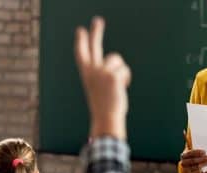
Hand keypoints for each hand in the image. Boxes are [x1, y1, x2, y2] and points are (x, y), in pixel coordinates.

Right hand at [74, 17, 130, 139]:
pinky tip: (121, 87)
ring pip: (116, 59)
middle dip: (95, 32)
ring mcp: (101, 71)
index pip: (81, 54)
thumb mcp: (100, 87)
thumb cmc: (105, 105)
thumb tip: (116, 63)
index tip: (80, 30)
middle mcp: (92, 70)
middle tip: (98, 20)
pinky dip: (126, 78)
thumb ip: (104, 73)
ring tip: (117, 85)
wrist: (107, 117)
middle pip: (94, 46)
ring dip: (121, 70)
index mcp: (87, 74)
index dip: (81, 41)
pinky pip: (125, 69)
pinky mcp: (112, 74)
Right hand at [180, 149, 206, 172]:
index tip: (205, 152)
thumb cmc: (194, 160)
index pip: (189, 153)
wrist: (190, 171)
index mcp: (183, 155)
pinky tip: (206, 168)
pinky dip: (201, 170)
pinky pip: (196, 172)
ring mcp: (184, 170)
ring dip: (205, 164)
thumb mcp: (194, 155)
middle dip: (203, 158)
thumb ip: (197, 152)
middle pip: (193, 160)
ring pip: (196, 167)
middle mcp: (182, 162)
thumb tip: (206, 149)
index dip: (197, 152)